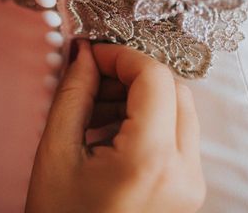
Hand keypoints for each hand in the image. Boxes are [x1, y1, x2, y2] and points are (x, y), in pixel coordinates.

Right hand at [26, 42, 205, 212]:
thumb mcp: (56, 153)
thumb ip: (74, 94)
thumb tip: (85, 55)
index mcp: (150, 160)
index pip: (155, 77)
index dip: (122, 56)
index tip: (94, 55)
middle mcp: (184, 172)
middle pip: (174, 90)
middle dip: (132, 75)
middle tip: (94, 78)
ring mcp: (191, 185)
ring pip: (179, 111)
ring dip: (141, 98)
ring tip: (95, 110)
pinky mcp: (188, 192)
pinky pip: (177, 138)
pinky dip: (148, 122)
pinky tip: (110, 133)